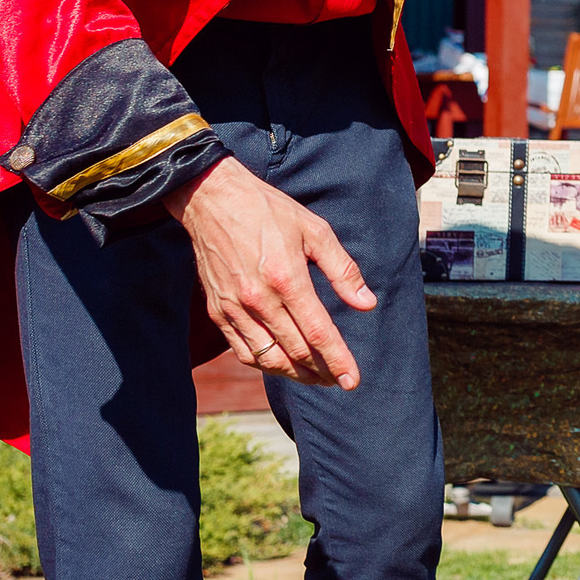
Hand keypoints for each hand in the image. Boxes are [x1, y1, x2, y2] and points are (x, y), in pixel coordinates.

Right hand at [162, 158, 371, 389]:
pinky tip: (281, 363)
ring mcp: (234, 308)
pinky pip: (242, 351)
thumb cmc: (269, 211)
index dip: (338, 361)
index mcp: (287, 279)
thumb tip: (367, 304)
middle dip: (322, 372)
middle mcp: (258, 299)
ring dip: (295, 374)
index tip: (353, 381)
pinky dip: (264, 363)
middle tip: (339, 381)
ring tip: (316, 377)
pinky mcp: (217, 311)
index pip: (318, 333)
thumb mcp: (315, 230)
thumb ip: (343, 270)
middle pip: (295, 352)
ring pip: (267, 358)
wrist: (213, 199)